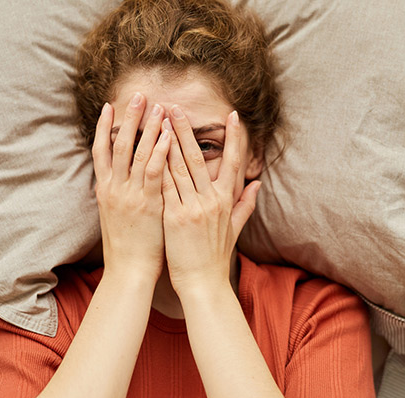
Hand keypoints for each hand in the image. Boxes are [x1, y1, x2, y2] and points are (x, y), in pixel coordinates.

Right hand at [92, 93, 170, 280]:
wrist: (128, 272)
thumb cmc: (127, 248)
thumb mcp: (115, 216)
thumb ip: (119, 194)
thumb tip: (121, 180)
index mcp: (105, 190)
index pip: (101, 151)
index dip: (104, 127)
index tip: (110, 106)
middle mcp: (113, 188)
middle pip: (119, 145)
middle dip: (129, 118)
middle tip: (138, 94)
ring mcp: (129, 195)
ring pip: (137, 153)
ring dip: (148, 127)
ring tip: (157, 105)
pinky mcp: (146, 204)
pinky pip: (153, 172)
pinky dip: (160, 152)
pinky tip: (168, 135)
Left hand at [160, 106, 261, 291]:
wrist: (203, 284)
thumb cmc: (215, 257)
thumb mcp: (235, 229)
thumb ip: (245, 204)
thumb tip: (257, 184)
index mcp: (226, 201)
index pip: (232, 163)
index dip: (235, 139)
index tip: (233, 116)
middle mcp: (211, 201)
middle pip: (198, 158)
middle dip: (186, 130)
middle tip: (176, 107)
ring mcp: (192, 208)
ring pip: (178, 167)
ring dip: (167, 141)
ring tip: (158, 121)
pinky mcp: (174, 217)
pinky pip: (163, 186)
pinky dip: (156, 167)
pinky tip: (146, 150)